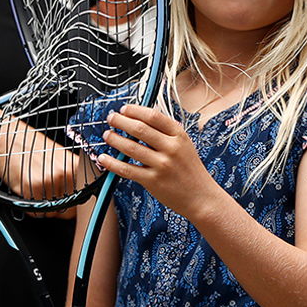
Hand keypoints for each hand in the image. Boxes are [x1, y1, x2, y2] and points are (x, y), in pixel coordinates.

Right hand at [0, 120, 96, 218]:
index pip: (84, 200)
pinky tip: (27, 187)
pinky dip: (30, 204)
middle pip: (68, 209)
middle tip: (47, 192)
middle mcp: (64, 173)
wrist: (9, 137)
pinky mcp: (31, 186)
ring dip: (43, 206)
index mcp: (74, 166)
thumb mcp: (59, 158)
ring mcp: (48, 180)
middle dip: (58, 207)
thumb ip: (72, 177)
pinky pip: (35, 210)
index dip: (77, 205)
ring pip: (51, 212)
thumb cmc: (32, 147)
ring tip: (36, 186)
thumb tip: (82, 200)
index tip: (72, 205)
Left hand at [96, 104, 217, 218]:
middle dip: (121, 121)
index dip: (135, 110)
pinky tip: (104, 158)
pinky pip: (127, 169)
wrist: (201, 196)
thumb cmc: (190, 169)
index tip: (124, 109)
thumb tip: (142, 116)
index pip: (153, 116)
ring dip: (115, 139)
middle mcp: (171, 148)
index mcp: (179, 135)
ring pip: (131, 148)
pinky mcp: (153, 181)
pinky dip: (113, 163)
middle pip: (140, 129)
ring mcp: (162, 165)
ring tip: (107, 135)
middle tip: (111, 118)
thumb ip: (166, 131)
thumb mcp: (185, 144)